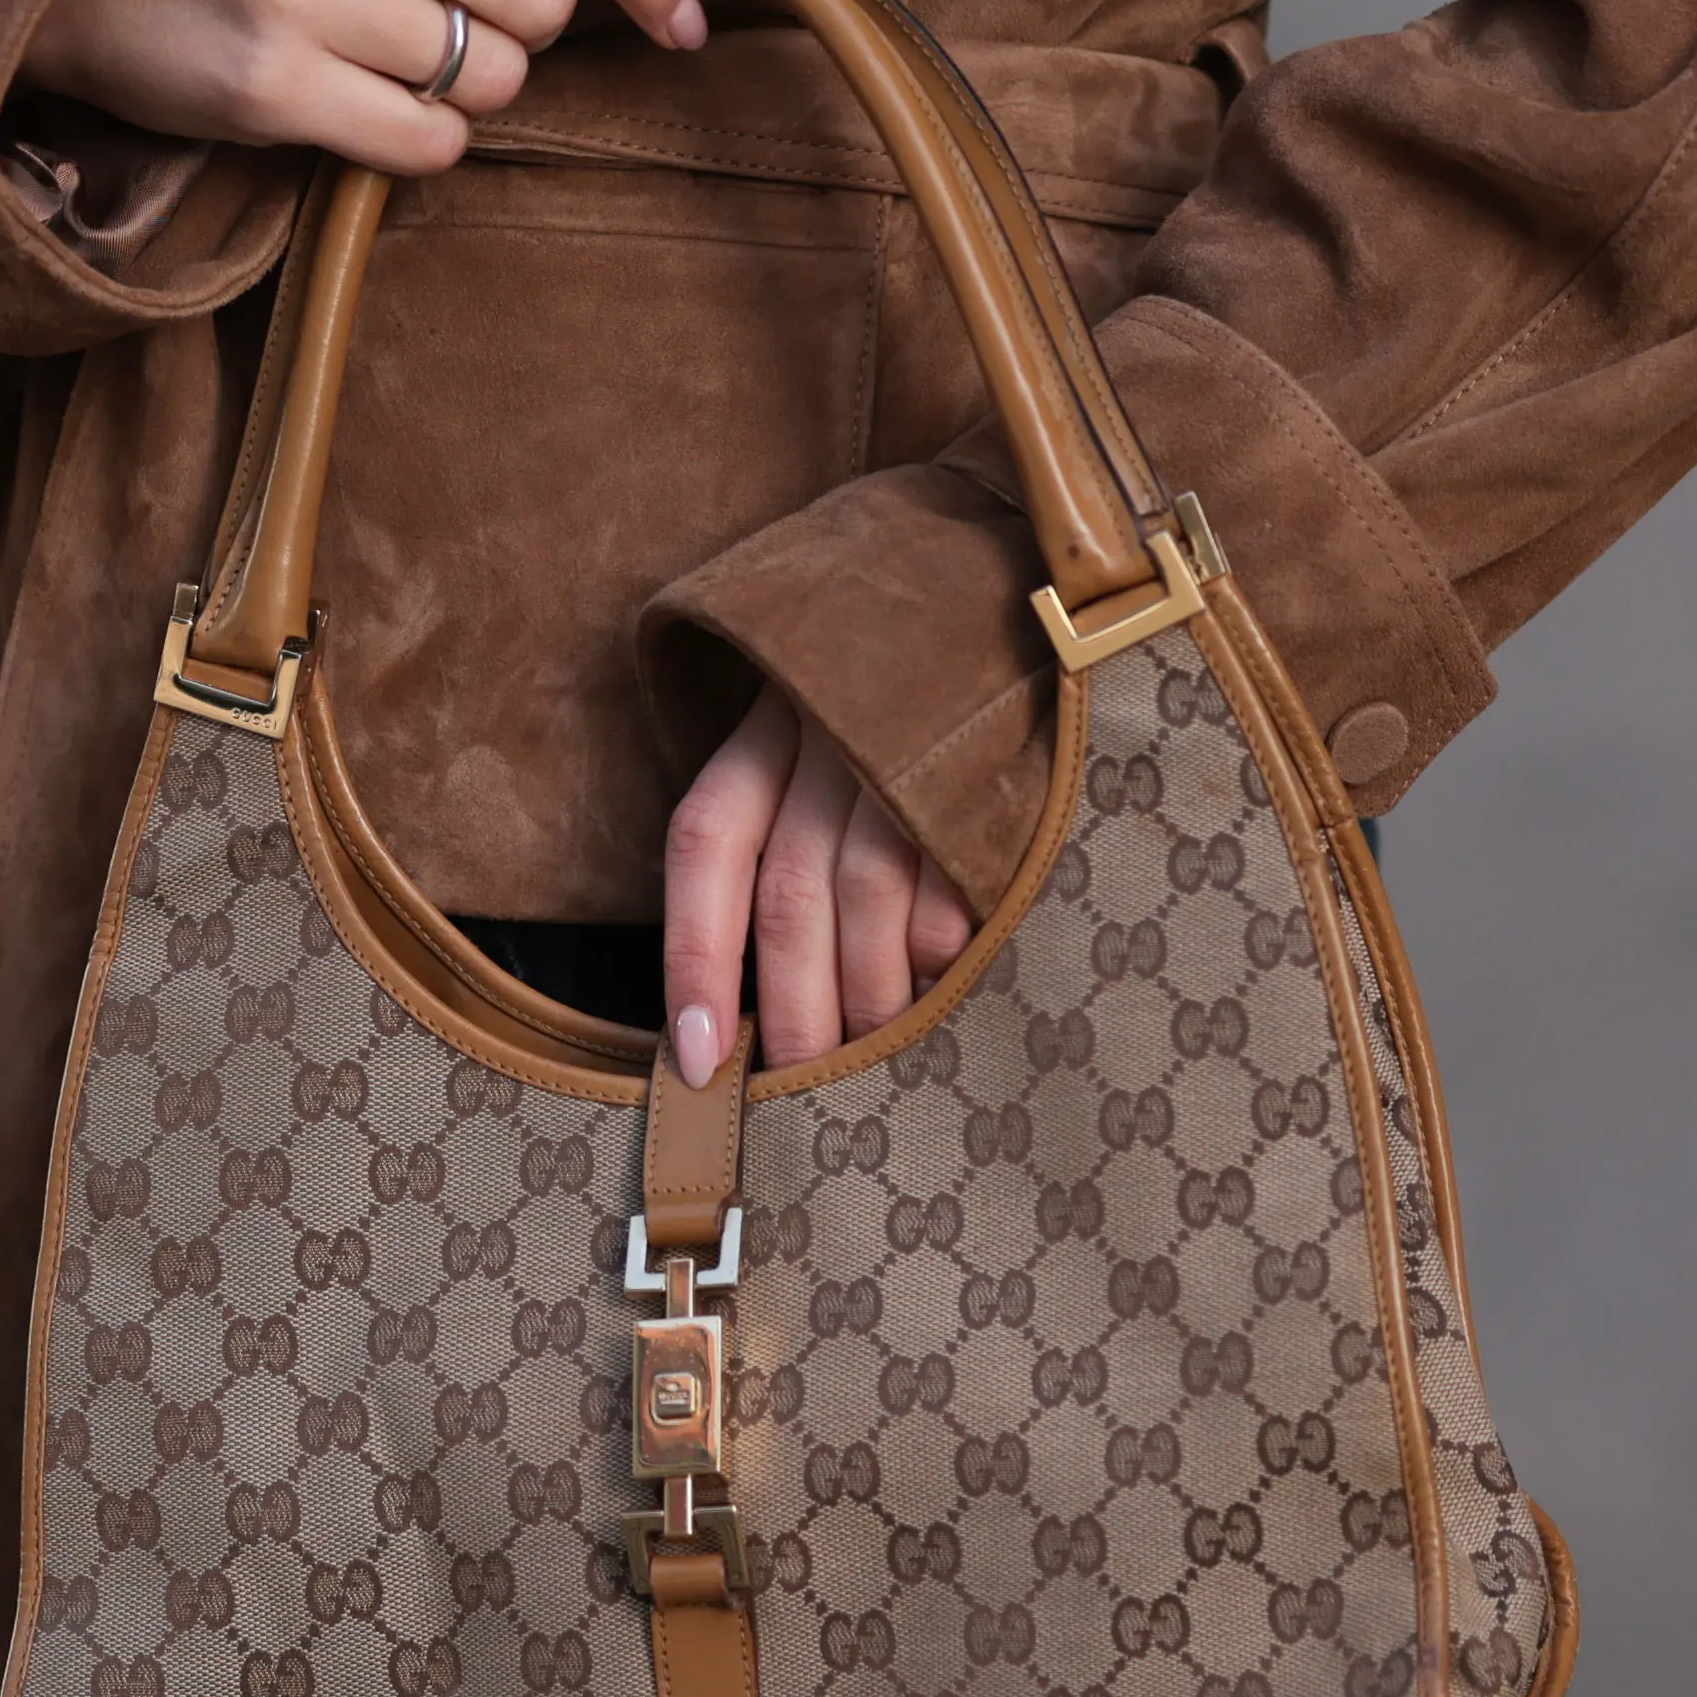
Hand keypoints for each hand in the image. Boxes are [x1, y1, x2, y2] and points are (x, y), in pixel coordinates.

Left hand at [658, 687, 970, 1085]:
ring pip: (867, 898)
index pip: (705, 844)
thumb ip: (777, 843)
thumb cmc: (888, 702)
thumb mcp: (808, 739)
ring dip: (869, 999)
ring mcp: (910, 751)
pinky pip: (949, 885)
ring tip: (873, 1055)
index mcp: (766, 724)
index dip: (695, 959)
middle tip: (797, 1091)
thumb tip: (740, 1004)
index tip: (699, 1059)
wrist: (1001, 604)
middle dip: (793, 1014)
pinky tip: (940, 983)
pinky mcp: (988, 769)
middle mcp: (828, 734)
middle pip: (788, 896)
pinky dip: (939, 953)